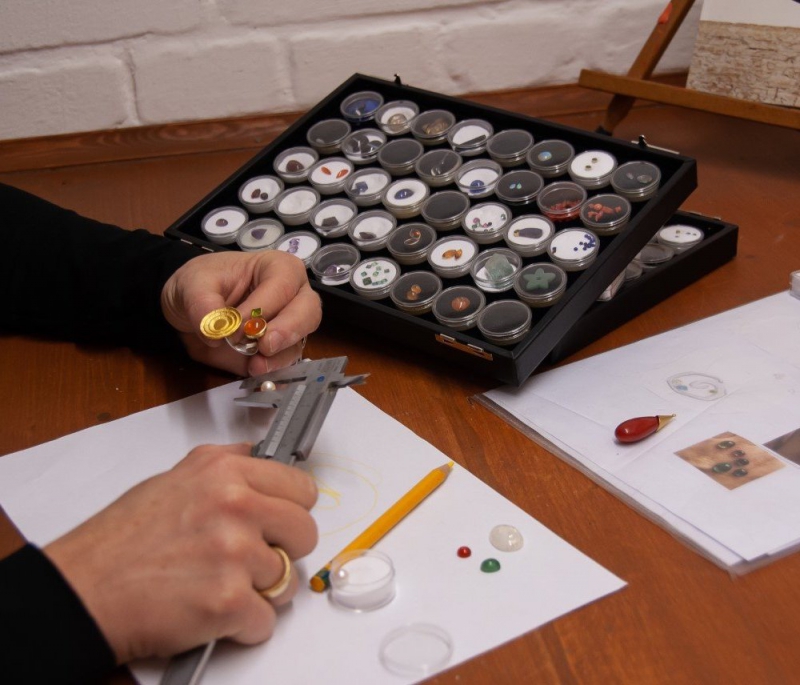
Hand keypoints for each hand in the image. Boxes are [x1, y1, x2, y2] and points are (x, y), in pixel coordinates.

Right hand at [43, 443, 317, 662]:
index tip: (280, 521)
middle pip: (305, 533)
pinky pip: (266, 620)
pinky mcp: (229, 601)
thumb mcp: (176, 477)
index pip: (302, 488)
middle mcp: (236, 506)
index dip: (292, 509)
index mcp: (226, 472)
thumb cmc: (122, 540)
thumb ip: (227, 464)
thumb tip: (260, 457)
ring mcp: (235, 554)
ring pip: (288, 580)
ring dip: (259, 591)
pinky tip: (212, 612)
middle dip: (284, 550)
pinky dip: (244, 626)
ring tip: (218, 584)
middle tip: (250, 559)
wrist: (83, 591)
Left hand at [161, 250, 322, 375]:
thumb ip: (202, 303)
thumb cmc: (202, 284)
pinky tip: (258, 375)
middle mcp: (293, 297)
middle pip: (308, 313)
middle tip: (265, 345)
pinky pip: (286, 364)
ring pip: (299, 342)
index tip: (235, 325)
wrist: (191, 309)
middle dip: (288, 330)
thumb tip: (216, 330)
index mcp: (278, 269)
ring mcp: (289, 327)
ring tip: (254, 365)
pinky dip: (274, 373)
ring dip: (279, 357)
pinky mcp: (279, 353)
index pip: (283, 285)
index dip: (263, 306)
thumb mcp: (193, 283)